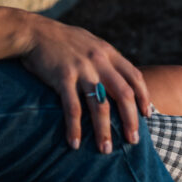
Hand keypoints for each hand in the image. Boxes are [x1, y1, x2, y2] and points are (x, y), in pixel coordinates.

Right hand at [20, 15, 150, 152]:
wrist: (34, 31)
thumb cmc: (61, 39)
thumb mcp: (90, 42)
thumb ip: (104, 58)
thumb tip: (118, 78)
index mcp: (108, 52)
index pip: (135, 76)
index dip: (143, 97)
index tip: (147, 116)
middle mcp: (99, 60)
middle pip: (123, 94)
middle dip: (131, 120)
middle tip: (133, 140)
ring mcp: (81, 69)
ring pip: (100, 105)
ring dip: (104, 130)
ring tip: (105, 150)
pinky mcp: (62, 77)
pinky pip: (72, 108)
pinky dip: (75, 127)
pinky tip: (74, 143)